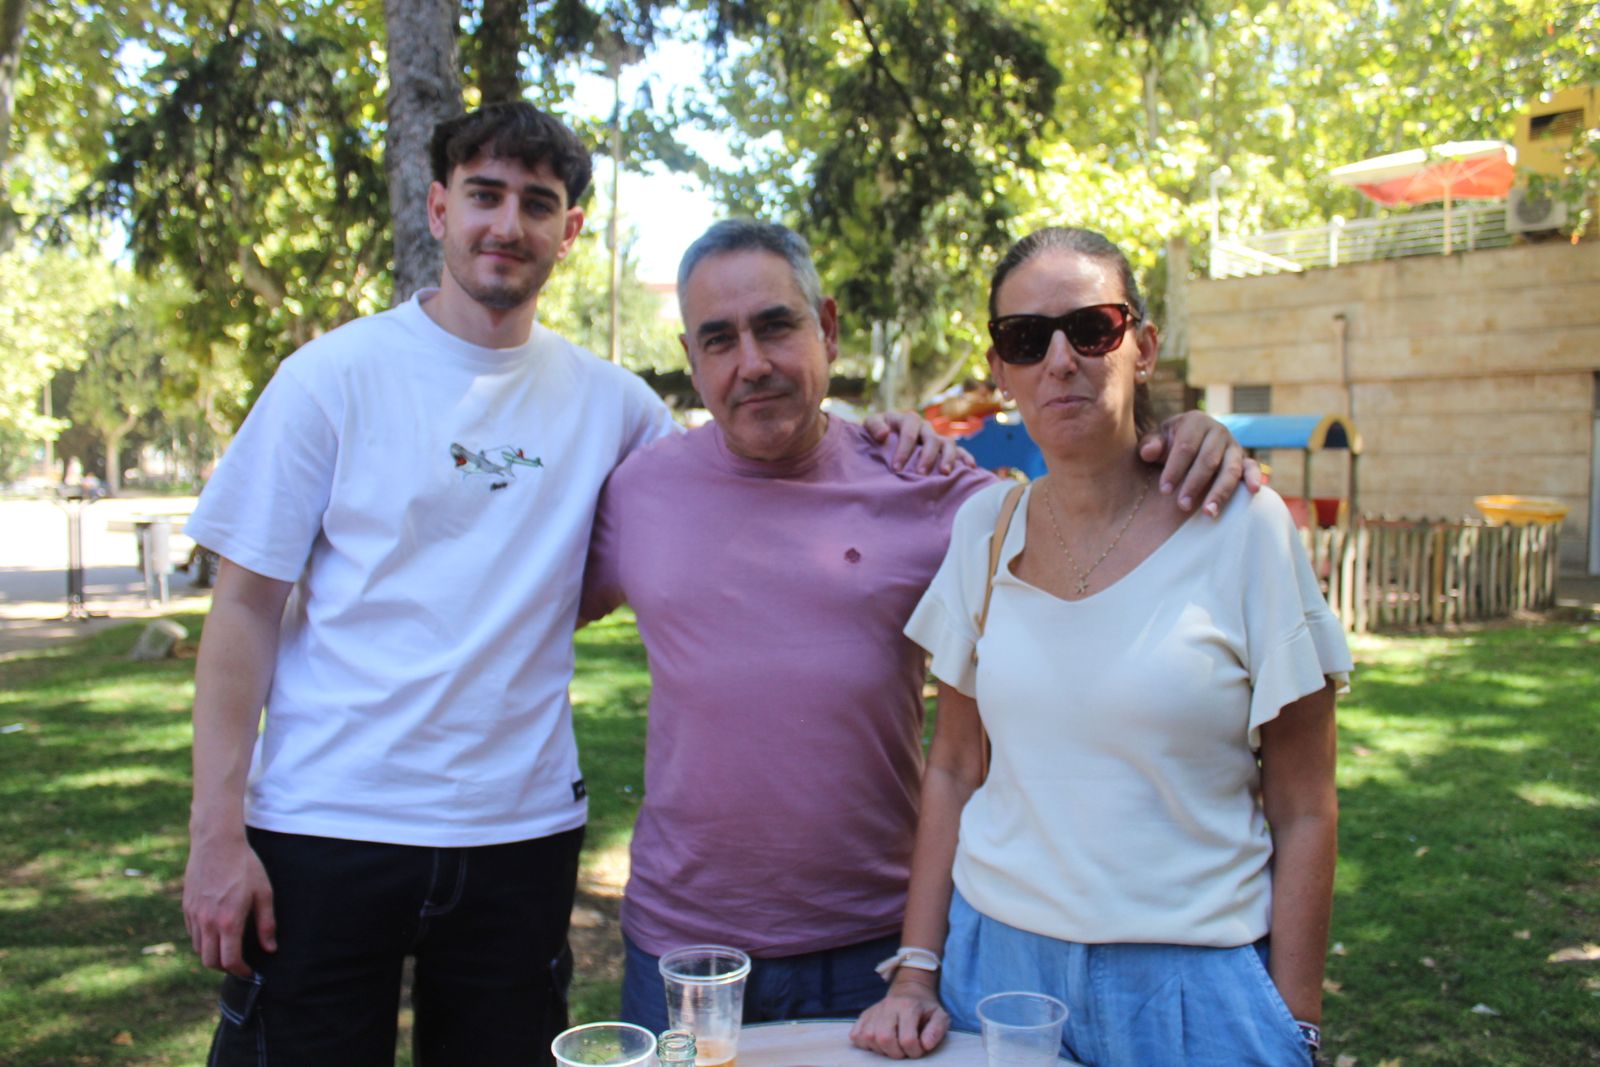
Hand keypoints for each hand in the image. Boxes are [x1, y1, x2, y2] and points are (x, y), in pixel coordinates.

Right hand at [183, 831, 276, 976]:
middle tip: (238, 963)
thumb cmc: (245, 866)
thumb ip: (266, 924)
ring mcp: (194, 915)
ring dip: (212, 954)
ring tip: (228, 948)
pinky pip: (192, 933)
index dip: (241, 971)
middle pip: (209, 961)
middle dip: (224, 968)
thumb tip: (270, 949)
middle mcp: (207, 922)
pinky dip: (203, 939)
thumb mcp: (263, 893)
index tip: (250, 972)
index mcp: (228, 922)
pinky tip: (216, 931)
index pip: (230, 960)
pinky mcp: (186, 907)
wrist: (217, 843)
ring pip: (198, 949)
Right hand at [850, 972, 949, 1058]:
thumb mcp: (940, 1016)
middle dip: (895, 1053)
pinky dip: (864, 1043)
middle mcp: (888, 1006)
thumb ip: (937, 1030)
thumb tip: (926, 1045)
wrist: (910, 990)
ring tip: (892, 1046)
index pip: (907, 1039)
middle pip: (884, 1038)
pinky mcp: (864, 1015)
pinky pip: (855, 1035)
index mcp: (908, 1006)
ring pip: (868, 1038)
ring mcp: (874, 1010)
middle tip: (903, 1051)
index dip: (915, 1051)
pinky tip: (878, 1042)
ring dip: (880, 1049)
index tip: (919, 1049)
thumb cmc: (926, 1009)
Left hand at [863, 410, 975, 473]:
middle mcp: (923, 426)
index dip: (904, 448)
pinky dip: (966, 457)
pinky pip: (959, 450)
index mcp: (906, 419)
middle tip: (920, 473)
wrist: (883, 439)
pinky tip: (970, 468)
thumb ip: (873, 427)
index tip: (897, 468)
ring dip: (947, 457)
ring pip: (947, 443)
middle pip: (931, 437)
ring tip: (944, 473)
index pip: (909, 430)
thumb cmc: (876, 435)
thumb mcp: (869, 428)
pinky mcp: (944, 447)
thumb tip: (885, 434)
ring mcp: (935, 436)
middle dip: (926, 456)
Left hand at [1139, 410, 1261, 516]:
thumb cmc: (1167, 443)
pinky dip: (1255, 478)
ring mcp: (1233, 445)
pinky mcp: (1244, 459)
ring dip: (1220, 491)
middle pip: (1208, 460)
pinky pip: (1252, 467)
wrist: (1187, 441)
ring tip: (1208, 512)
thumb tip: (1148, 452)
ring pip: (1230, 468)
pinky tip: (1252, 491)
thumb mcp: (1156, 440)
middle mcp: (1218, 431)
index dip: (1175, 469)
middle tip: (1182, 505)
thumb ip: (1150, 445)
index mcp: (1195, 421)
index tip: (1164, 490)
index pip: (1185, 447)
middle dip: (1195, 484)